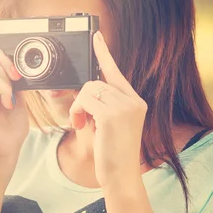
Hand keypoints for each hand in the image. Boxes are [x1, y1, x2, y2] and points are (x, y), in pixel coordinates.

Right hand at [0, 8, 28, 167]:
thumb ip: (14, 75)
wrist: (5, 148)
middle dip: (2, 54)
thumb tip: (21, 60)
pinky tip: (7, 102)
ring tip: (12, 93)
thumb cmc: (10, 123)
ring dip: (6, 74)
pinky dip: (3, 87)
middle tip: (17, 74)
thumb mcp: (17, 93)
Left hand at [68, 31, 147, 186]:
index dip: (104, 53)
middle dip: (81, 100)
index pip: (115, 72)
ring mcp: (125, 106)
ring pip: (88, 90)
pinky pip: (85, 100)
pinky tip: (82, 126)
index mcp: (135, 101)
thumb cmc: (112, 153)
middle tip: (81, 119)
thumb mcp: (109, 124)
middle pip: (95, 82)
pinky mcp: (113, 114)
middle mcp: (133, 100)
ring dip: (78, 107)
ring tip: (82, 124)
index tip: (96, 36)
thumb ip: (103, 104)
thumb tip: (87, 88)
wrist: (120, 176)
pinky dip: (77, 112)